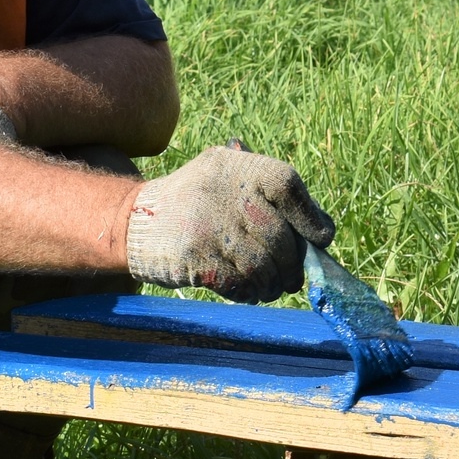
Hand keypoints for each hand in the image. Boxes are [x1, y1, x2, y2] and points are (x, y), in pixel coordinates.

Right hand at [126, 146, 335, 301]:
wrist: (134, 221)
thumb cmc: (199, 206)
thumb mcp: (230, 182)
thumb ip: (274, 199)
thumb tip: (323, 230)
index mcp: (238, 166)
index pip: (288, 185)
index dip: (310, 217)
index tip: (320, 239)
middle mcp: (223, 190)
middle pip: (279, 236)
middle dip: (291, 265)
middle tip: (292, 279)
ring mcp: (208, 223)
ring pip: (261, 265)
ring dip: (270, 284)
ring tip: (268, 288)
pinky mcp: (195, 255)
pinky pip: (237, 283)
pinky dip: (248, 293)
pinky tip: (246, 292)